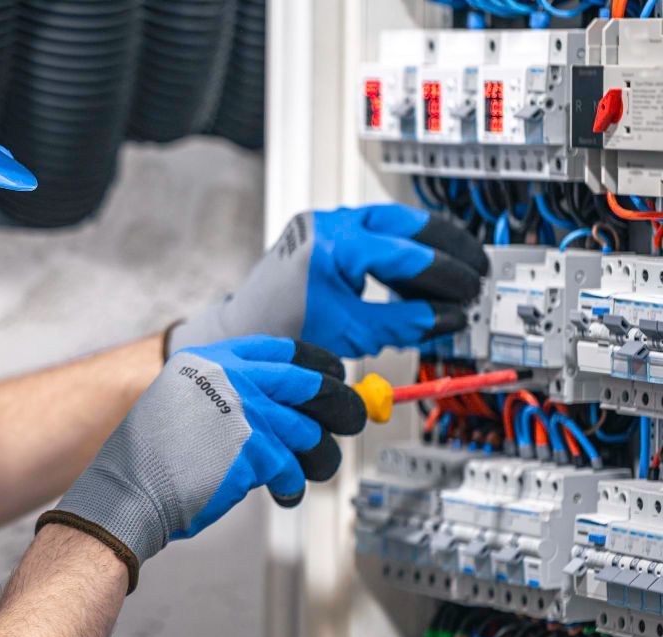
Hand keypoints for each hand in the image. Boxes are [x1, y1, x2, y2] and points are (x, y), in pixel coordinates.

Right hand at [36, 336, 366, 592]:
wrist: (128, 492)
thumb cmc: (153, 457)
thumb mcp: (182, 400)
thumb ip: (228, 392)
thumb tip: (290, 402)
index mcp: (211, 360)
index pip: (280, 349)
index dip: (316, 363)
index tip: (334, 375)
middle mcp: (230, 377)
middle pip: (309, 384)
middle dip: (341, 404)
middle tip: (352, 419)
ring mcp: (244, 411)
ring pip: (310, 432)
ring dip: (317, 458)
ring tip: (304, 473)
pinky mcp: (254, 450)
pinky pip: (292, 469)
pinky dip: (291, 487)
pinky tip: (281, 494)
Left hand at [169, 205, 488, 358]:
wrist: (243, 328)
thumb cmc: (282, 331)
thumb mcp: (351, 332)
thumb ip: (404, 323)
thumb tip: (447, 317)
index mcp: (334, 245)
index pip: (405, 254)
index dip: (445, 275)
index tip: (468, 293)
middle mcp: (329, 223)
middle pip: (405, 222)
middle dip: (446, 245)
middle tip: (476, 268)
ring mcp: (325, 222)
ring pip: (392, 222)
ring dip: (426, 245)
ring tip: (454, 272)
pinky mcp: (324, 231)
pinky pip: (374, 232)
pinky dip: (399, 250)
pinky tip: (417, 274)